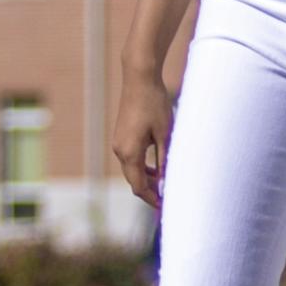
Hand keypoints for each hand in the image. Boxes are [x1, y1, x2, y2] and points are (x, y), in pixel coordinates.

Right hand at [108, 67, 174, 207]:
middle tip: (167, 199)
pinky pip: (130, 158)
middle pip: (133, 180)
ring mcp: (118, 143)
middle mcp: (119, 150)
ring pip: (132, 169)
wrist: (139, 79)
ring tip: (164, 186)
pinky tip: (157, 168)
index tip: (165, 207)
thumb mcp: (164, 135)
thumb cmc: (154, 104)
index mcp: (129, 153)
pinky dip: (142, 166)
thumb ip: (164, 160)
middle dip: (149, 192)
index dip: (151, 199)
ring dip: (147, 179)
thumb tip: (165, 182)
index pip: (139, 186)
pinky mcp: (121, 135)